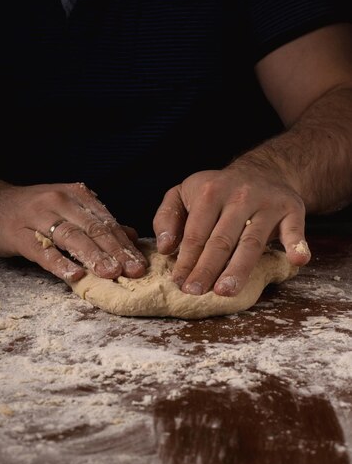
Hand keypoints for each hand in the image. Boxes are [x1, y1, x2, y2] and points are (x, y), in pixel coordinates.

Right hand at [0, 177, 146, 282]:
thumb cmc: (32, 208)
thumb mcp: (67, 208)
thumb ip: (97, 222)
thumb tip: (131, 236)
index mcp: (75, 195)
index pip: (106, 221)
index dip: (125, 243)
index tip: (141, 263)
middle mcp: (59, 201)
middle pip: (93, 228)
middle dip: (116, 251)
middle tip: (134, 271)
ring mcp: (37, 216)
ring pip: (71, 237)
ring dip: (93, 256)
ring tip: (111, 273)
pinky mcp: (18, 234)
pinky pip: (41, 250)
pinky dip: (59, 263)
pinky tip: (74, 275)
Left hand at [153, 167, 310, 295]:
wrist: (264, 170)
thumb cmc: (217, 191)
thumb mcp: (184, 192)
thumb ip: (166, 217)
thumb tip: (164, 248)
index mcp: (209, 192)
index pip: (196, 233)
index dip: (186, 260)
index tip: (179, 283)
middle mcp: (239, 196)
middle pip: (221, 240)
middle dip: (207, 268)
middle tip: (196, 293)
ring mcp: (267, 203)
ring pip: (251, 242)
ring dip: (239, 268)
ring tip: (226, 291)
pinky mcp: (291, 210)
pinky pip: (296, 229)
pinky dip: (297, 244)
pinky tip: (297, 260)